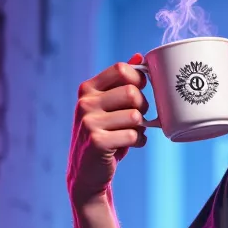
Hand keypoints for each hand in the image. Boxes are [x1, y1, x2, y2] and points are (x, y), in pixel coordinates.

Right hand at [68, 56, 149, 206]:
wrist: (87, 171)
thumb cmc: (103, 134)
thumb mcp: (108, 106)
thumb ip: (121, 82)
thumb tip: (139, 56)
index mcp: (88, 89)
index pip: (121, 69)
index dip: (138, 79)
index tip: (141, 91)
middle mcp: (85, 103)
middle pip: (132, 93)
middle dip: (143, 107)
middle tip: (137, 118)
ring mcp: (89, 122)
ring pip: (135, 116)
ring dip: (141, 127)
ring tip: (133, 133)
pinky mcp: (97, 142)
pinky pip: (133, 135)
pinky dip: (138, 141)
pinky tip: (130, 144)